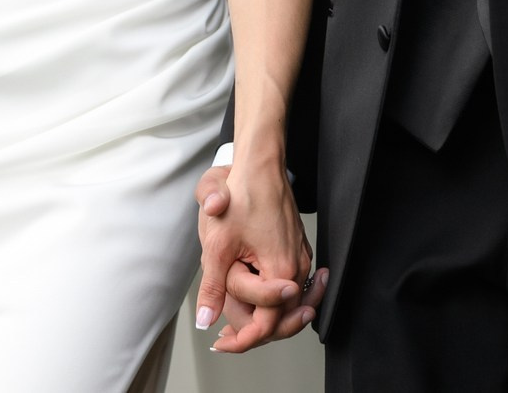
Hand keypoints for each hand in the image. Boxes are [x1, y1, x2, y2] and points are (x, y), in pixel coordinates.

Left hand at [194, 162, 323, 353]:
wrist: (260, 165)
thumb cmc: (241, 197)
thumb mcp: (218, 245)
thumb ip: (213, 287)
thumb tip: (206, 321)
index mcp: (282, 271)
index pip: (268, 325)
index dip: (243, 340)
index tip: (221, 343)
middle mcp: (298, 269)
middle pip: (281, 319)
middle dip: (253, 329)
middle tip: (225, 338)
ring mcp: (301, 259)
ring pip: (286, 304)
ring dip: (262, 314)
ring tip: (236, 322)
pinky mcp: (298, 250)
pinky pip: (290, 286)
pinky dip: (273, 298)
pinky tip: (256, 299)